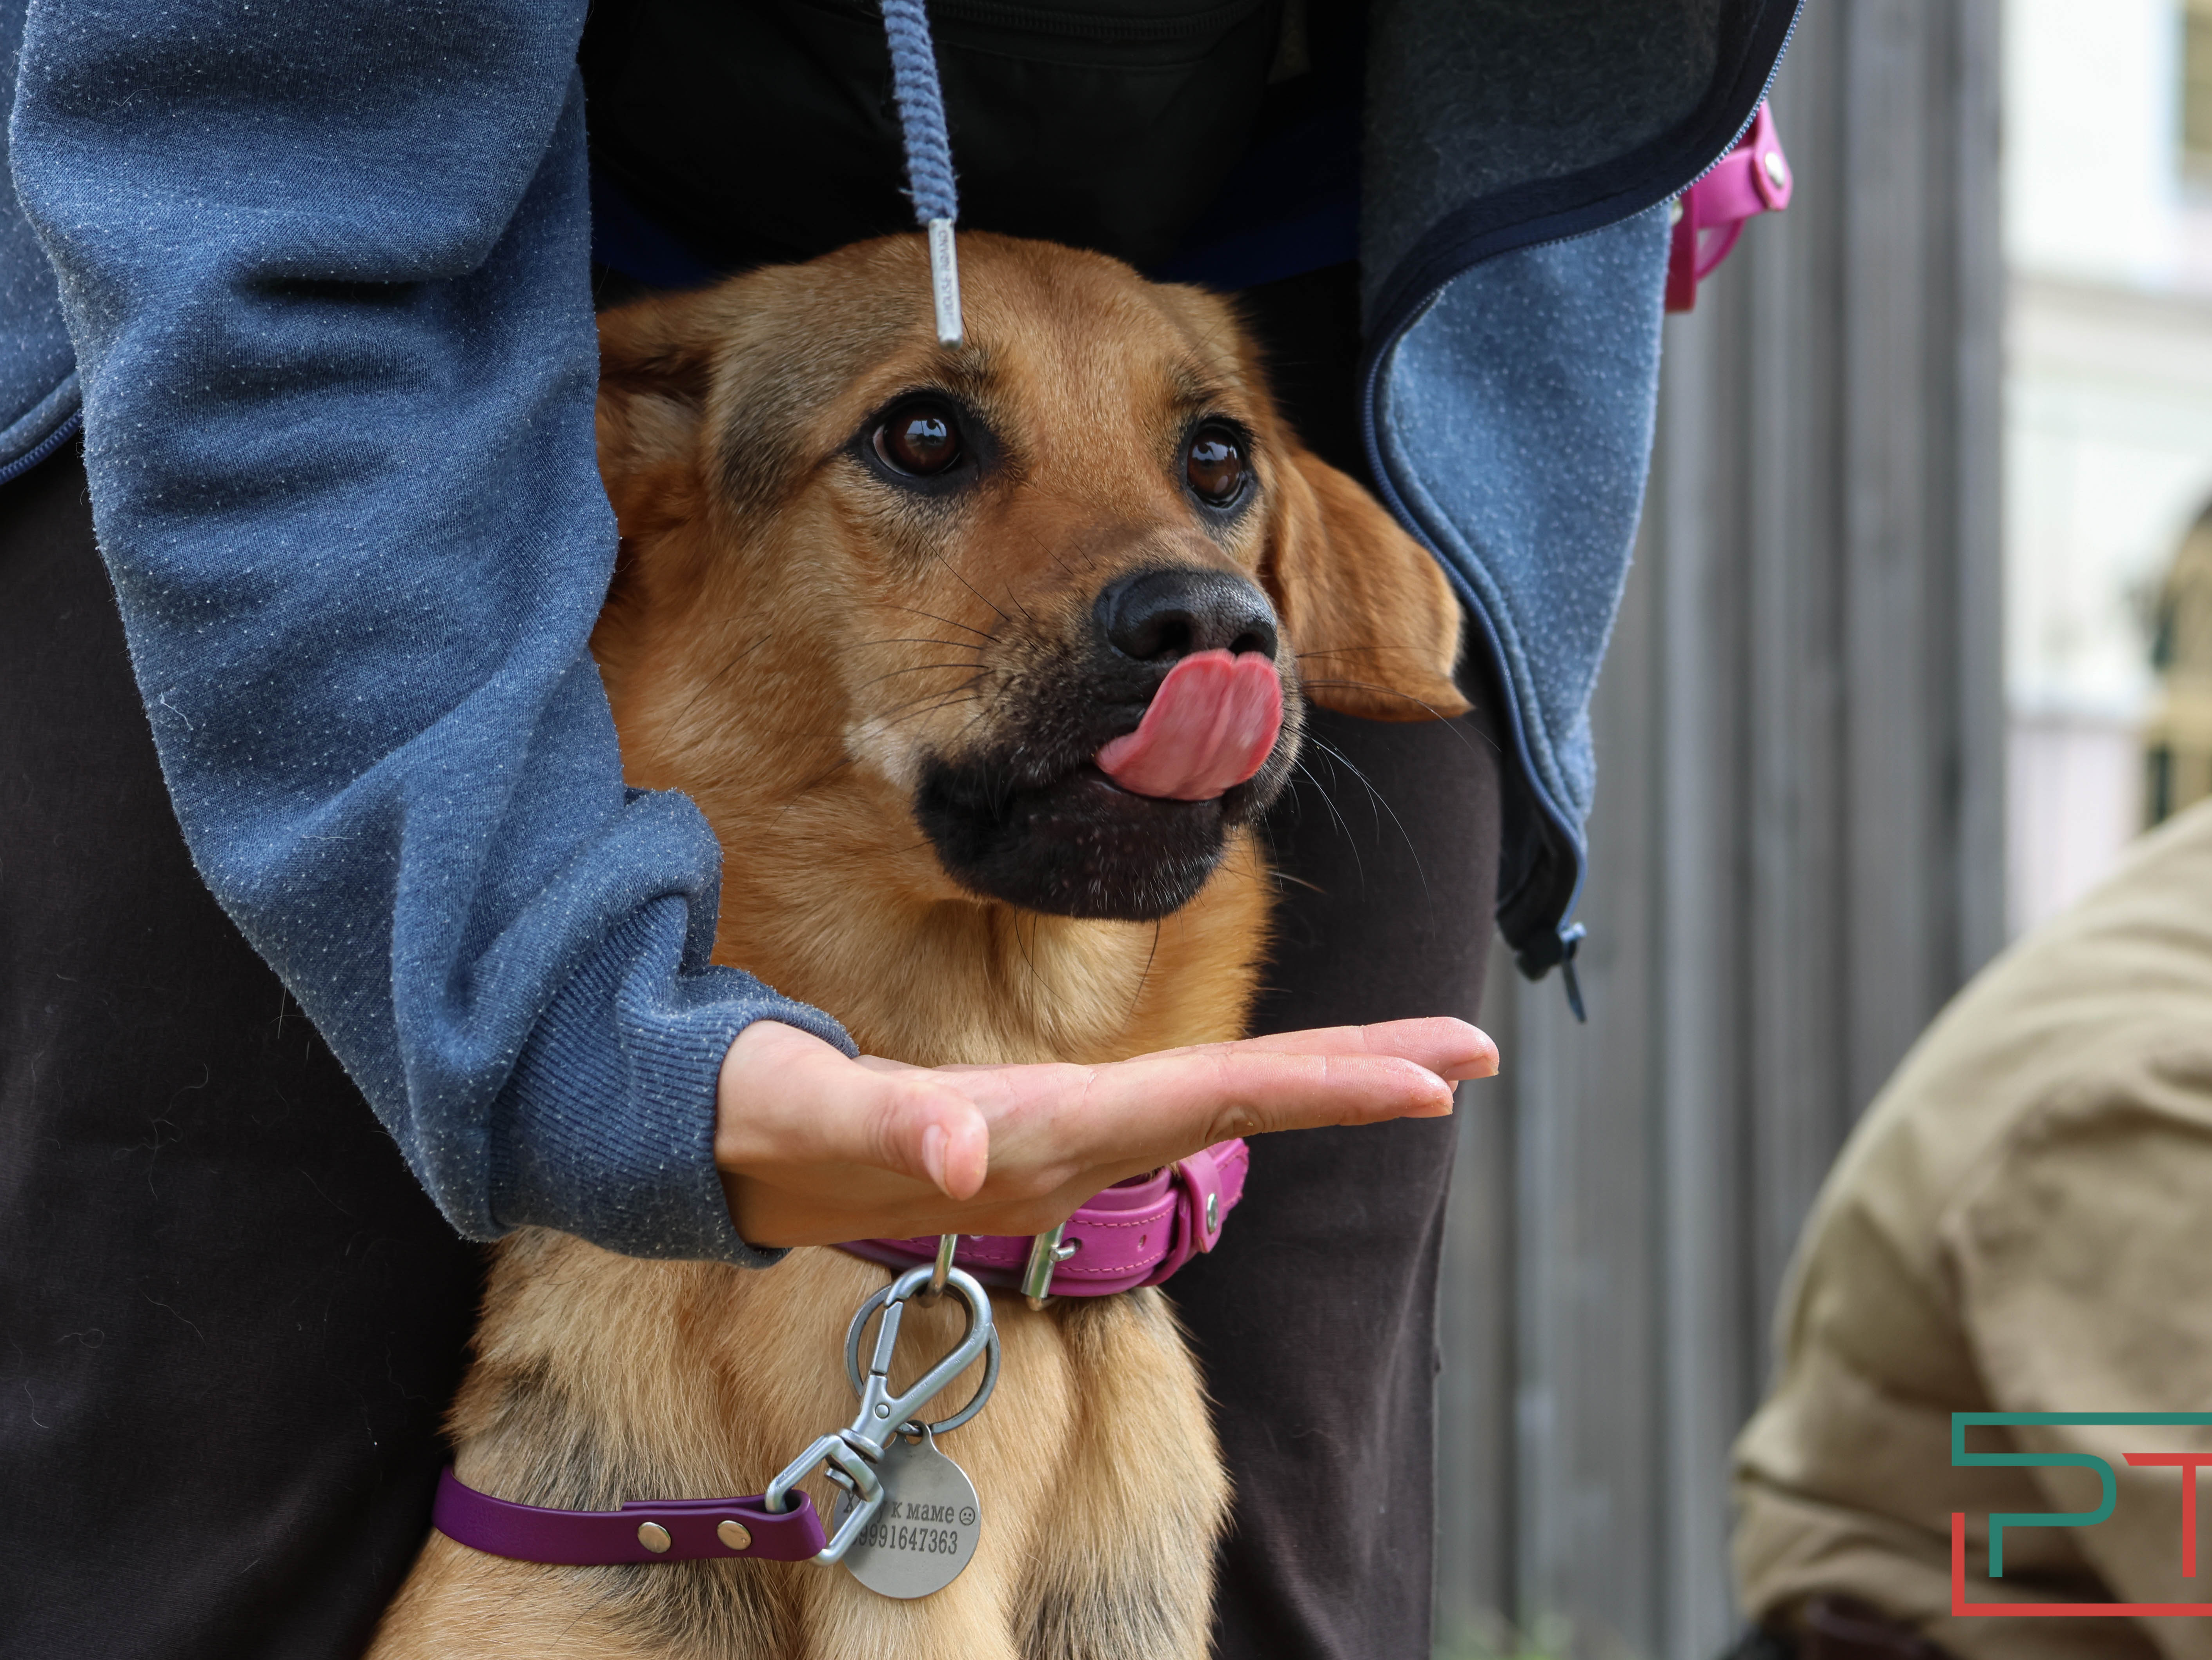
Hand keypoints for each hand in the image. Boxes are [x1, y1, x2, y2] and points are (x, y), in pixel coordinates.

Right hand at [712, 1016, 1496, 1248]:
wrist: (731, 1156)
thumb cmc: (764, 1125)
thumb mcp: (803, 1113)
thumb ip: (882, 1132)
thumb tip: (962, 1155)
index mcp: (1034, 1140)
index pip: (1201, 1105)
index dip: (1317, 1087)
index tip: (1431, 1081)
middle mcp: (1068, 1154)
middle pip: (1238, 1110)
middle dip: (1359, 1080)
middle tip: (1480, 1055)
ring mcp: (1063, 1148)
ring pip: (1218, 1110)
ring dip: (1322, 1084)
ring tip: (1426, 1060)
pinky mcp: (1047, 1130)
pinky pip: (1177, 1105)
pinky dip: (1254, 1087)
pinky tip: (1300, 1082)